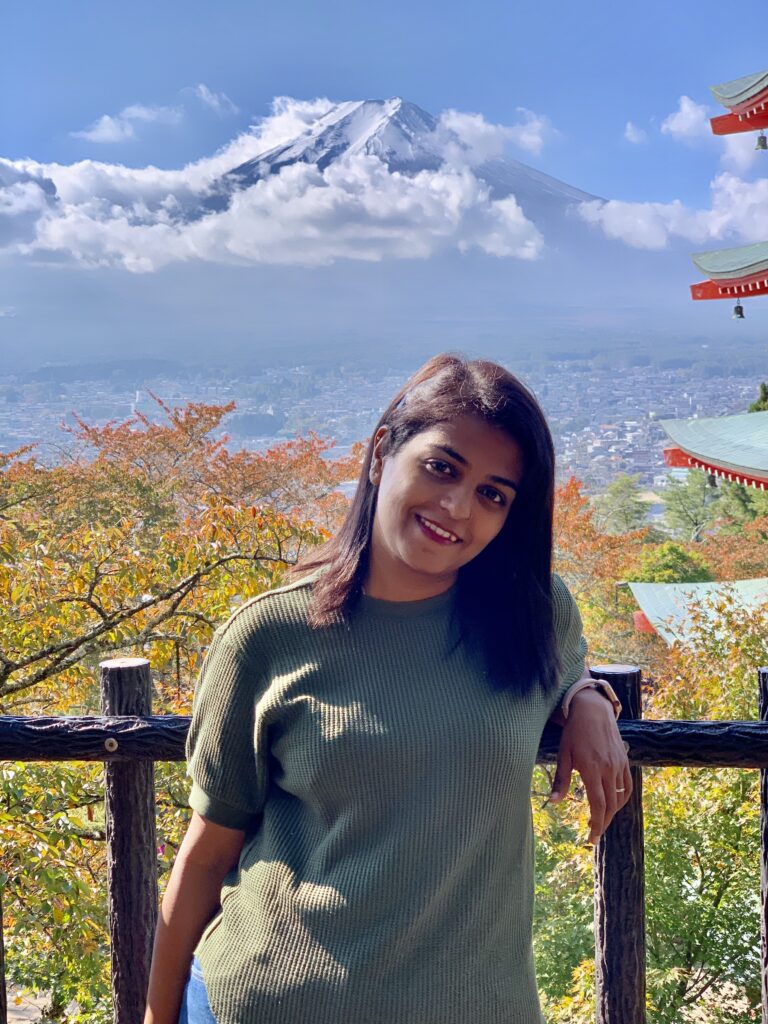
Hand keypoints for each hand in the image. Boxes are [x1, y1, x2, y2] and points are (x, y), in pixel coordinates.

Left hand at [549, 688, 631, 843]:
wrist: (593, 710)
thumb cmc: (574, 732)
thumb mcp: (563, 754)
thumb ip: (561, 780)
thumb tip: (554, 802)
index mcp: (592, 769)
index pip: (598, 805)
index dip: (596, 824)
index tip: (591, 838)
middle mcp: (609, 769)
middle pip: (611, 805)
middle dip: (603, 823)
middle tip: (594, 835)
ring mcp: (619, 765)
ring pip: (620, 798)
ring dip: (611, 812)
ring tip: (600, 819)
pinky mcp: (624, 760)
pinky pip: (627, 786)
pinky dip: (622, 798)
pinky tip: (614, 803)